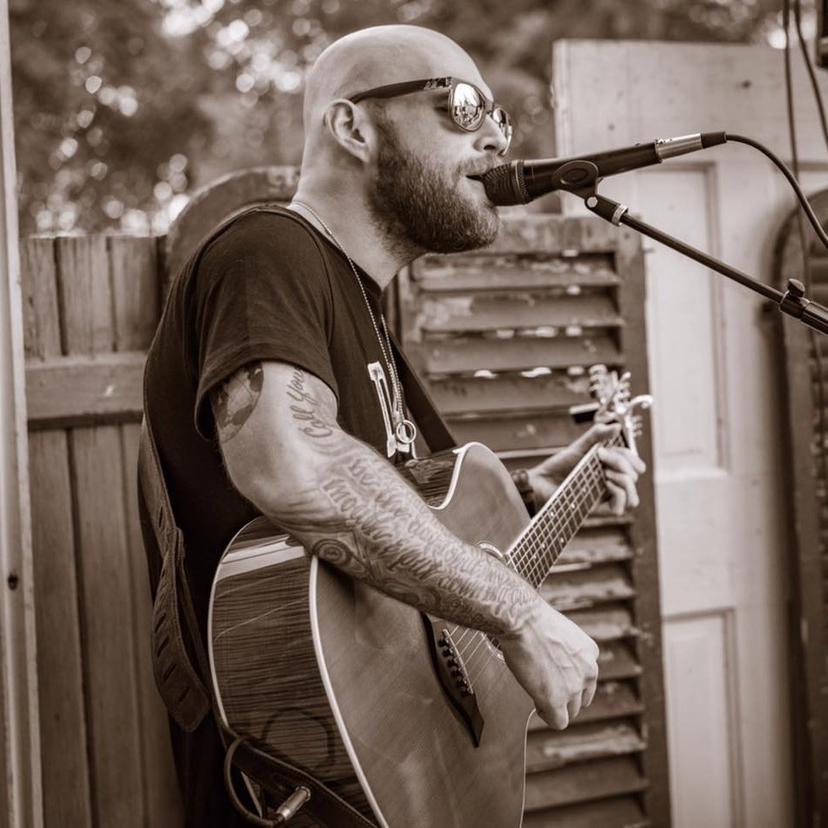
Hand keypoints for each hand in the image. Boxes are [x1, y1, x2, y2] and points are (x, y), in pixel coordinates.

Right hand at [499, 598, 598, 728]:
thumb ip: (564, 650)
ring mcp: (574, 687)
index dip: (568, 679)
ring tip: (538, 694)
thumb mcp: (559, 632)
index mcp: (590, 652)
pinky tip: (537, 705)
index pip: (586, 677)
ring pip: (571, 711)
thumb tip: (553, 659)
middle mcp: (589, 671)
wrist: (522, 620)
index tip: (553, 675)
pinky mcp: (557, 700)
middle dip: (564, 695)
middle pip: (581, 697)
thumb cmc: (532, 620)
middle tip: (544, 686)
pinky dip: (548, 716)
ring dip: (556, 706)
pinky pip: (558, 722)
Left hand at [528, 423, 645, 515]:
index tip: (604, 449)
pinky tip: (605, 483)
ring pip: (633, 498)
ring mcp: (604, 499)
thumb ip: (597, 435)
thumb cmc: (559, 466)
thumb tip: (617, 426)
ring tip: (606, 472)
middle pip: (635, 477)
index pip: (635, 466)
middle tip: (600, 456)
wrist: (540, 481)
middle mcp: (611, 485)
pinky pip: (620, 508)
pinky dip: (618, 493)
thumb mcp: (580, 446)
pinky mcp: (596, 509)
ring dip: (625, 480)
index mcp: (611, 470)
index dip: (628, 456)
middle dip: (622, 463)